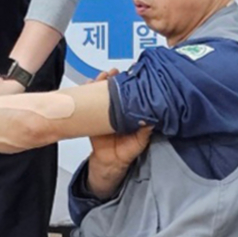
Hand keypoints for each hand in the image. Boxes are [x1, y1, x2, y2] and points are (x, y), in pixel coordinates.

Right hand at [87, 70, 151, 197]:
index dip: (127, 82)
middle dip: (111, 78)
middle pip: (112, 88)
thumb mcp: (140, 141)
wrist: (110, 163)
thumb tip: (152, 119)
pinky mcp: (90, 117)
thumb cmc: (126, 150)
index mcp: (128, 112)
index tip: (130, 73)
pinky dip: (85, 93)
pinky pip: (86, 103)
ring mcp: (102, 111)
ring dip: (99, 82)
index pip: (127, 93)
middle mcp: (115, 109)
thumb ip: (145, 130)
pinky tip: (87, 86)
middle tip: (113, 73)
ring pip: (99, 92)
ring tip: (101, 77)